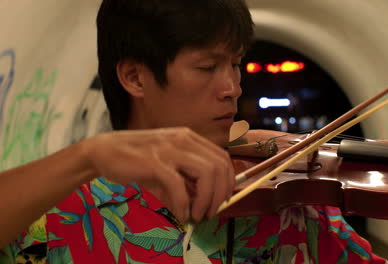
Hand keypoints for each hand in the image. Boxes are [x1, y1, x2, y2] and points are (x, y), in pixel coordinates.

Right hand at [83, 127, 234, 222]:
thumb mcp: (168, 160)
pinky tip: (180, 213)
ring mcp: (169, 149)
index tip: (223, 200)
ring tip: (197, 215)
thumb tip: (206, 199)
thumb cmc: (137, 158)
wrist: (103, 150)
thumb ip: (187, 175)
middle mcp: (183, 139)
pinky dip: (183, 204)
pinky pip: (179, 186)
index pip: (222, 157)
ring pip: (206, 173)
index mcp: (189, 137)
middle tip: (211, 212)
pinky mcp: (154, 162)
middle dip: (221, 194)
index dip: (229, 181)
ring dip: (207, 200)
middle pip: (219, 166)